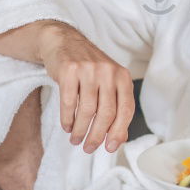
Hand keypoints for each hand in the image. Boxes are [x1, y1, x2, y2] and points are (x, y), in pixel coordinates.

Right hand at [37, 22, 134, 153]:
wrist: (64, 41)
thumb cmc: (89, 68)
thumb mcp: (108, 83)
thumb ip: (116, 107)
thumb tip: (119, 138)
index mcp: (122, 76)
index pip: (126, 109)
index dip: (119, 131)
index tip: (110, 147)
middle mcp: (108, 72)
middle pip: (106, 113)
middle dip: (97, 135)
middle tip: (89, 148)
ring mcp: (89, 70)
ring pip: (87, 110)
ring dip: (80, 130)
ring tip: (76, 139)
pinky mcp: (69, 70)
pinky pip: (69, 102)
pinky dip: (67, 118)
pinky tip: (67, 126)